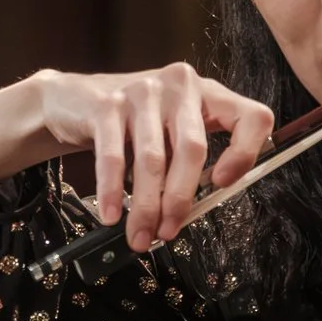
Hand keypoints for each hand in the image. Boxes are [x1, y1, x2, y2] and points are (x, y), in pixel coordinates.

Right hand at [0, 64, 272, 252]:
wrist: (70, 99)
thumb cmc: (132, 125)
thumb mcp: (169, 133)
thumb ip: (187, 162)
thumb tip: (188, 214)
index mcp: (207, 93)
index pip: (251, 116)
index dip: (245, 152)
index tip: (222, 184)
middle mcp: (179, 85)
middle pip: (193, 148)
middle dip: (180, 199)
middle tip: (169, 232)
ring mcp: (142, 90)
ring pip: (153, 159)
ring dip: (146, 205)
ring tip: (140, 235)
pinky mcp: (106, 103)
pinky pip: (113, 156)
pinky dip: (112, 191)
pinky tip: (111, 214)